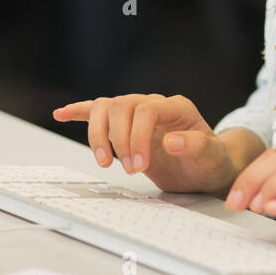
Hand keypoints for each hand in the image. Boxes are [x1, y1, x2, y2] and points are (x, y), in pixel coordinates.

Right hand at [52, 94, 236, 195]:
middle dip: (119, 139)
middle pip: (121, 105)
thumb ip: (196, 146)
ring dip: (98, 134)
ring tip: (104, 162)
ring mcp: (137, 113)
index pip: (146, 109)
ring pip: (106, 107)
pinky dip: (80, 111)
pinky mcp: (125, 126)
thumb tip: (171, 141)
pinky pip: (98, 111)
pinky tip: (63, 113)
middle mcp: (154, 105)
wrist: (207, 168)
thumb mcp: (212, 157)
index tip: (139, 165)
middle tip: (130, 169)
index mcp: (176, 107)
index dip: (137, 136)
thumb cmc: (211, 161)